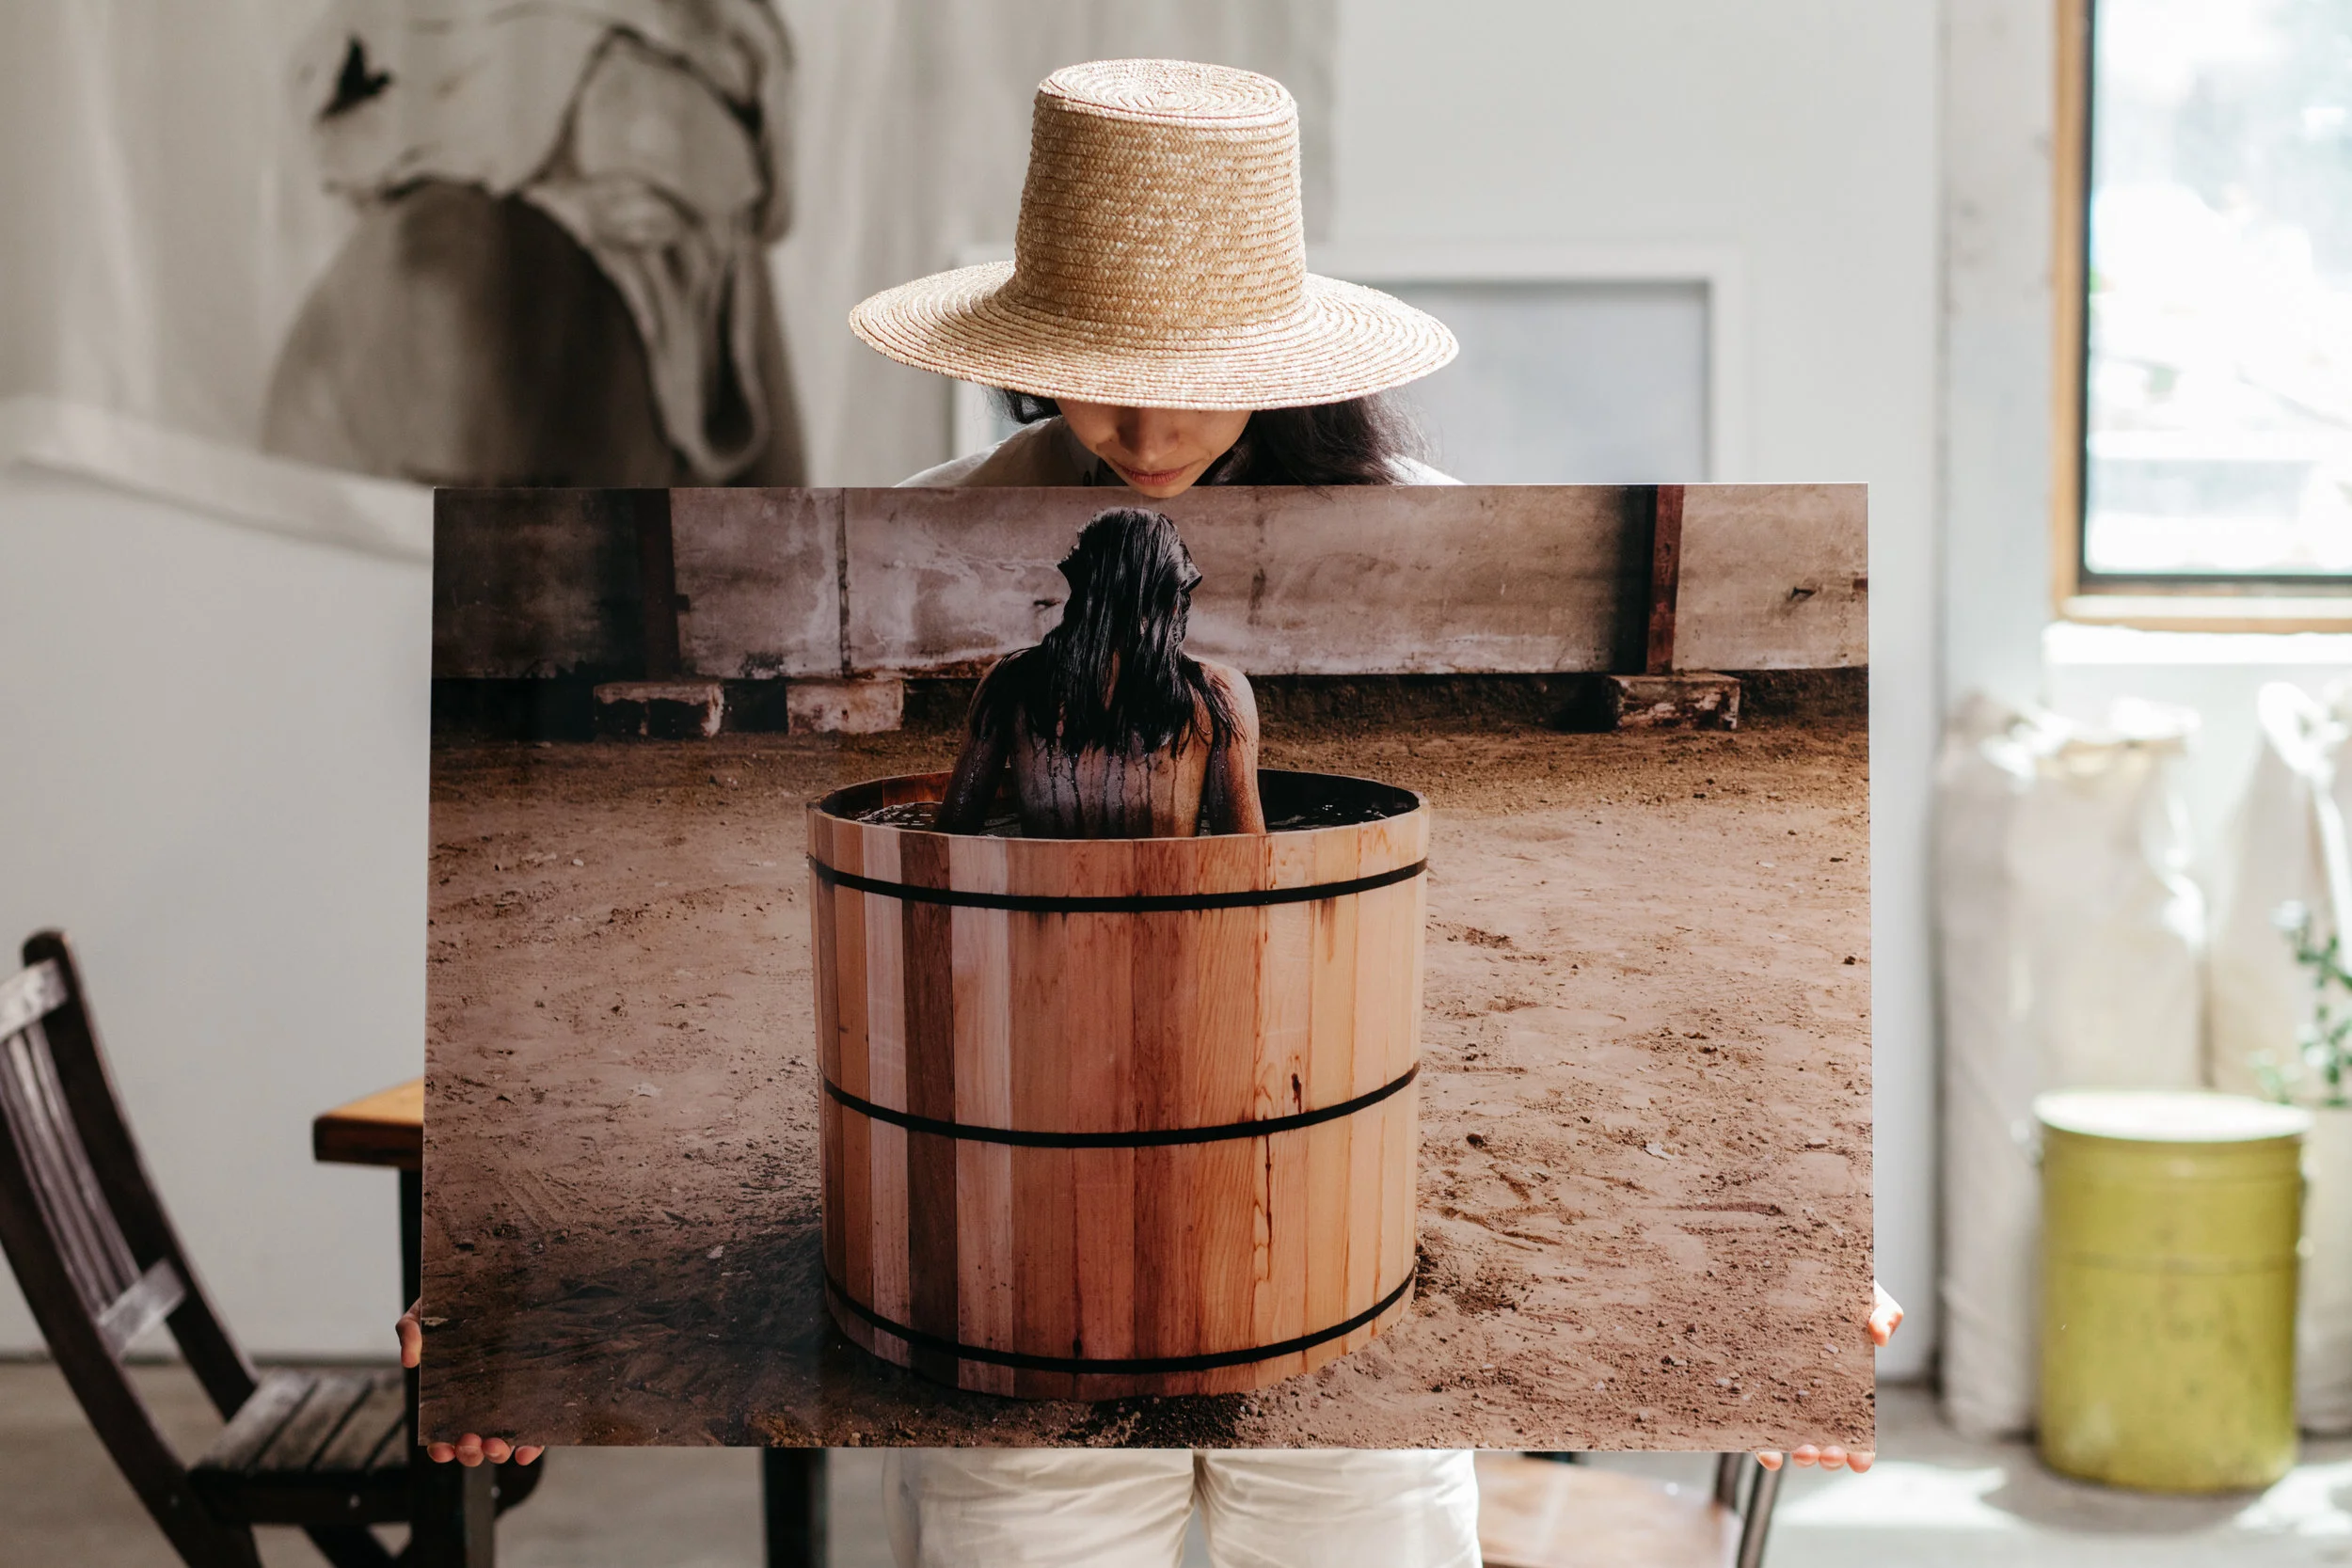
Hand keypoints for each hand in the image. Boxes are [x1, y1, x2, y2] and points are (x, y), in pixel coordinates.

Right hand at [397, 1300, 542, 1466]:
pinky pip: (534, 1428)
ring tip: (496, 1444)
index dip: (441, 1448)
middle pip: (473, 1443)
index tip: (441, 1448)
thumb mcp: (425, 1311)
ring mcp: (508, 1401)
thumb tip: (409, 1361)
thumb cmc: (454, 1302)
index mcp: (450, 1394)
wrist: (497, 1278)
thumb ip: (410, 1330)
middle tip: (471, 1442)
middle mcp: (479, 1403)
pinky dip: (530, 1446)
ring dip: (497, 1452)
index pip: (442, 1432)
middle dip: (470, 1453)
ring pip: (502, 1441)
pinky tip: (526, 1449)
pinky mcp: (534, 1394)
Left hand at [1755, 1280, 1902, 1474]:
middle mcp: (1810, 1394)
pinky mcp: (1749, 1382)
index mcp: (1842, 1384)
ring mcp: (1778, 1391)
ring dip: (1797, 1453)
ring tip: (1803, 1452)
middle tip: (1830, 1456)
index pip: (1854, 1426)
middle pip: (1821, 1439)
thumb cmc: (1835, 1287)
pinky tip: (1765, 1448)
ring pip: (1787, 1436)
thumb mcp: (1865, 1295)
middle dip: (1827, 1456)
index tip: (1861, 1463)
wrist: (1786, 1264)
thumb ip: (1884, 1312)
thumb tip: (1881, 1337)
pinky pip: (1751, 1419)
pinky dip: (1759, 1442)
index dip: (1859, 1450)